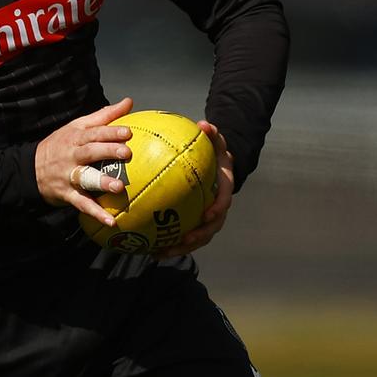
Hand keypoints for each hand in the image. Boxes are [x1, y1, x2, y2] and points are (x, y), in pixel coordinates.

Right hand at [35, 97, 133, 225]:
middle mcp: (71, 154)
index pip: (94, 132)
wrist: (28, 169)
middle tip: (127, 154)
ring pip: (85, 177)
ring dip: (102, 182)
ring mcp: (68, 174)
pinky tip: (112, 221)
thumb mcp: (77, 126)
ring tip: (119, 187)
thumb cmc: (60, 145)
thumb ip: (104, 116)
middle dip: (108, 151)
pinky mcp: (66, 193)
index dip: (110, 132)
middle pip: (90, 151)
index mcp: (75, 137)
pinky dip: (96, 213)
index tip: (128, 132)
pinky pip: (82, 203)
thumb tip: (128, 102)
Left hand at [157, 120, 233, 257]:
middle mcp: (218, 206)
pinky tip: (151, 249)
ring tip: (162, 252)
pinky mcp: (195, 222)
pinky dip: (170, 243)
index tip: (208, 214)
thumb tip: (205, 124)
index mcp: (224, 188)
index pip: (224, 200)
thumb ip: (212, 133)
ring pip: (198, 237)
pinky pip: (183, 235)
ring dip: (182, 246)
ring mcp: (208, 217)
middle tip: (185, 239)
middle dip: (199, 235)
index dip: (218, 209)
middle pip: (212, 227)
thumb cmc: (214, 152)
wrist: (218, 166)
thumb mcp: (215, 140)